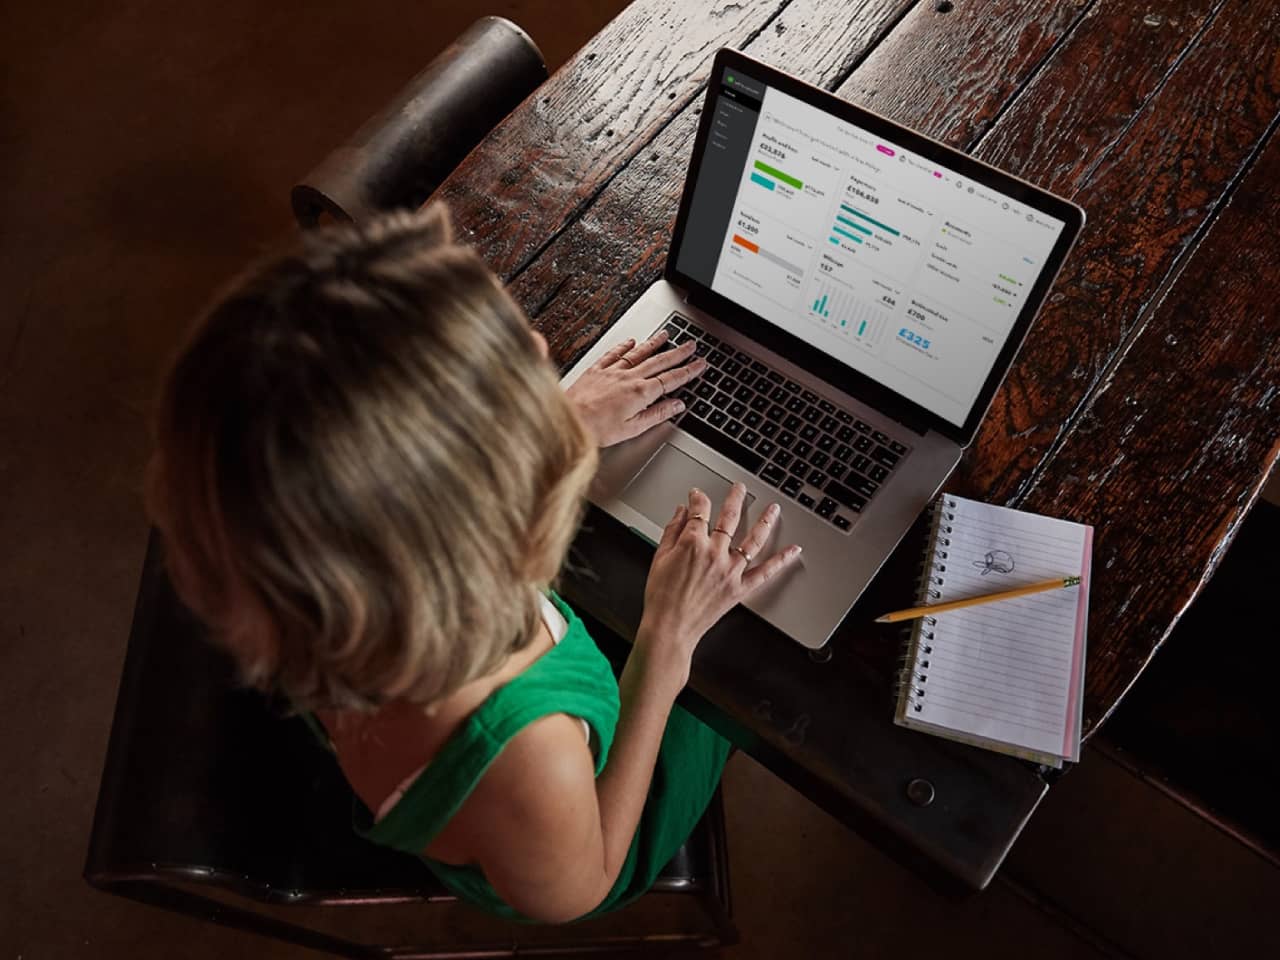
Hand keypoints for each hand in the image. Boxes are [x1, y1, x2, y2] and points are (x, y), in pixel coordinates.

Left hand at [564, 331, 706, 446]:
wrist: (569, 420)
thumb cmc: (597, 428)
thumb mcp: (633, 428)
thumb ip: (657, 414)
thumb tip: (676, 406)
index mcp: (640, 393)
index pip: (671, 379)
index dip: (688, 371)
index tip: (700, 365)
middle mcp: (628, 378)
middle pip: (659, 362)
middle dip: (678, 353)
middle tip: (691, 346)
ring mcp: (612, 371)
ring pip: (638, 353)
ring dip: (654, 344)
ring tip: (666, 335)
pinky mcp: (596, 370)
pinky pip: (614, 354)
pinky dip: (624, 346)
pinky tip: (631, 341)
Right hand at [637, 484, 801, 684]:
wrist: (670, 627)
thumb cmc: (661, 597)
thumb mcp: (659, 557)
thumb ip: (672, 530)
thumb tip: (681, 511)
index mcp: (692, 543)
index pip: (699, 510)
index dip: (698, 498)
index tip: (697, 495)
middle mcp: (715, 553)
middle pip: (730, 517)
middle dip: (735, 498)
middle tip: (740, 489)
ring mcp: (730, 570)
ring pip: (753, 539)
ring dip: (765, 520)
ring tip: (773, 509)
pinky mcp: (739, 588)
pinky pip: (765, 572)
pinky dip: (781, 561)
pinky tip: (793, 550)